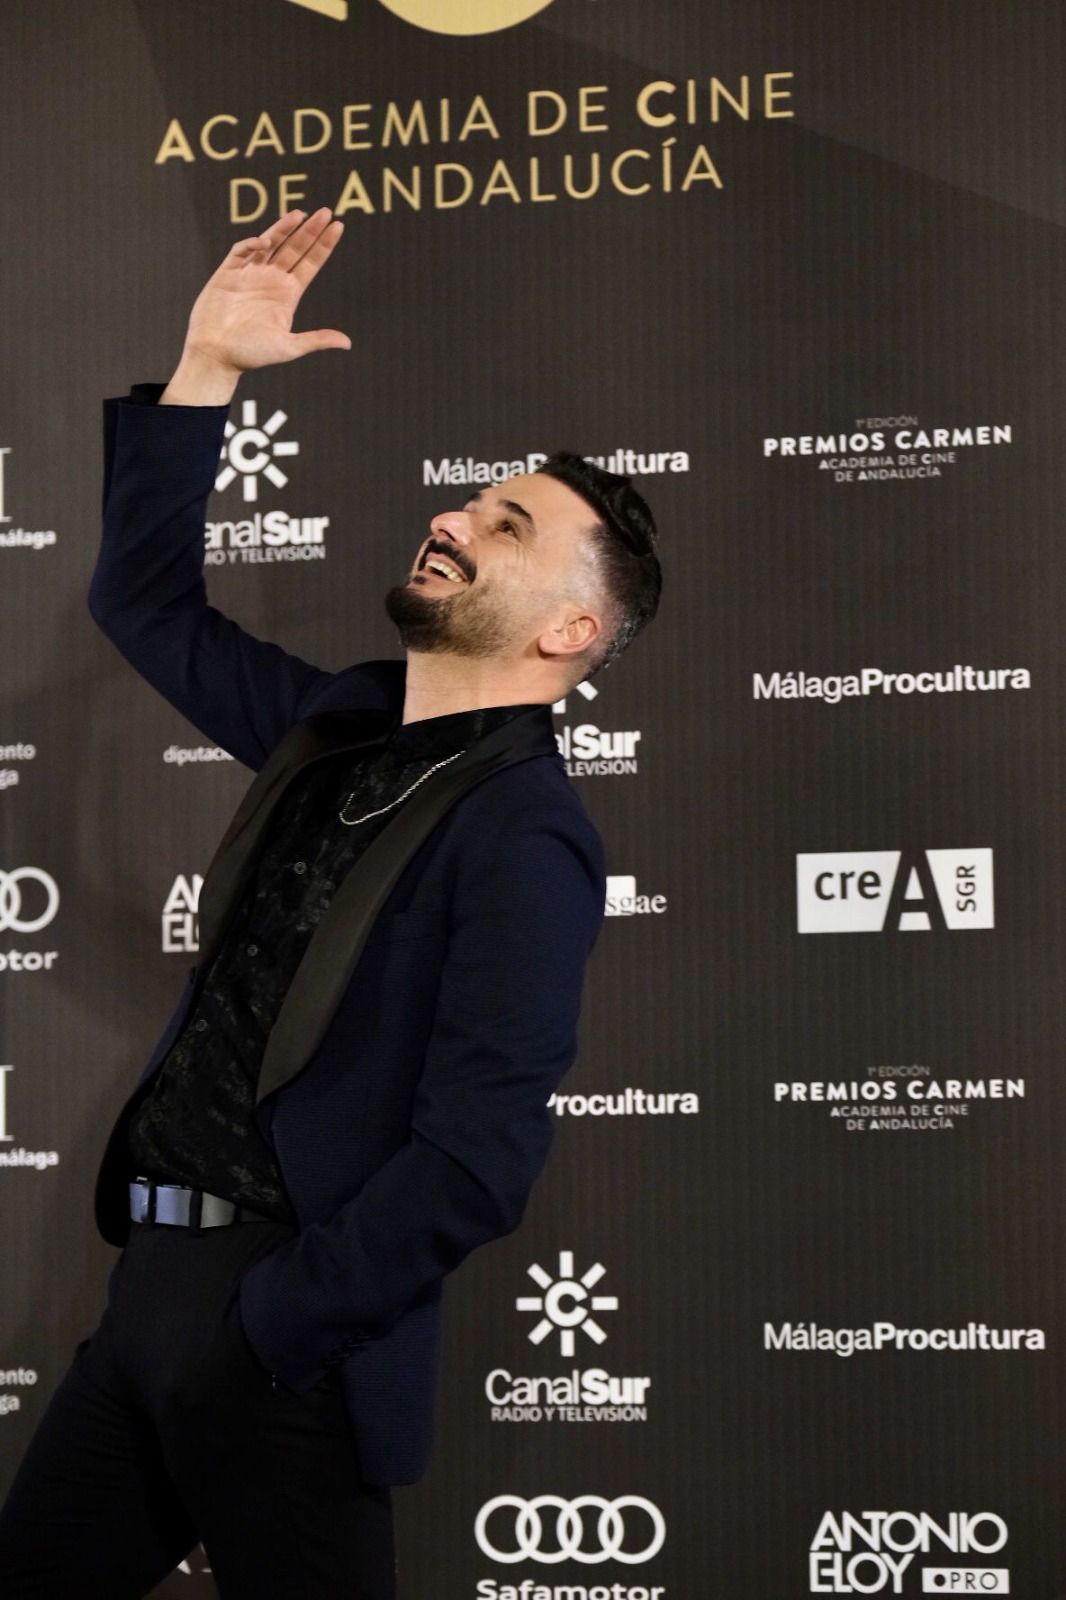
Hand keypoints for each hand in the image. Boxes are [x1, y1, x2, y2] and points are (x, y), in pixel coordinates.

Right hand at [161, 207, 350, 404]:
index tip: (338, 227)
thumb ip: (316, 340)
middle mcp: (271, 280)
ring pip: (271, 243)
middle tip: (326, 212)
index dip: (324, 245)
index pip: (310, 263)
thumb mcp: (288, 347)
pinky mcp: (228, 273)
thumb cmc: (251, 355)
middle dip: (310, 230)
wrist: (215, 356)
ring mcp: (250, 274)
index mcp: (288, 295)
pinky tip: (265, 243)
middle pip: (295, 248)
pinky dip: (252, 244)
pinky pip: (242, 251)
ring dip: (284, 228)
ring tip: (300, 214)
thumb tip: (347, 343)